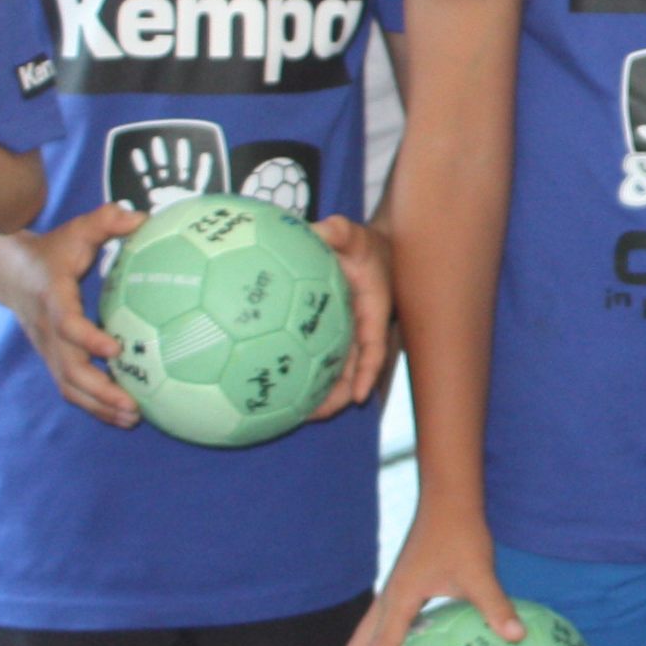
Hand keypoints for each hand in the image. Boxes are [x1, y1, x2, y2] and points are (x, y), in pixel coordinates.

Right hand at [0, 205, 142, 423]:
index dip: (87, 338)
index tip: (114, 349)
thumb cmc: (53, 250)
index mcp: (53, 300)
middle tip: (133, 405)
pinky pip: (70, 387)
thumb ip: (106, 221)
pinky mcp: (53, 358)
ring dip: (98, 406)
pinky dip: (94, 404)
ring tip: (132, 418)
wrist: (10, 271)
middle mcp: (48, 332)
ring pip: (68, 386)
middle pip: (68, 370)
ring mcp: (48, 349)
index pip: (67, 325)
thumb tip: (143, 217)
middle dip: (99, 391)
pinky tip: (122, 413)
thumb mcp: (77, 230)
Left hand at [307, 216, 394, 418]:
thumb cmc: (361, 243)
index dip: (366, 372)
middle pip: (353, 370)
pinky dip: (299, 373)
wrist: (363, 250)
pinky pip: (312, 357)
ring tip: (291, 416)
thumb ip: (338, 231)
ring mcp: (342, 335)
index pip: (373, 346)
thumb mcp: (352, 233)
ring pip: (333, 370)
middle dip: (338, 397)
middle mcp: (359, 329)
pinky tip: (271, 387)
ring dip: (318, 393)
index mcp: (373, 311)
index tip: (358, 395)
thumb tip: (316, 229)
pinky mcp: (324, 336)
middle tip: (315, 416)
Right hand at [344, 511, 520, 645]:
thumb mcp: (480, 571)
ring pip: (362, 639)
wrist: (448, 502)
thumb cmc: (461, 534)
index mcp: (398, 599)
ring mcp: (390, 595)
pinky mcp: (401, 590)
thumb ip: (495, 605)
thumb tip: (517, 636)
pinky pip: (381, 628)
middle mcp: (386, 600)